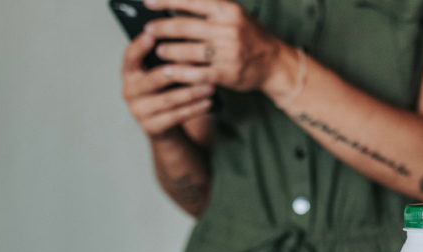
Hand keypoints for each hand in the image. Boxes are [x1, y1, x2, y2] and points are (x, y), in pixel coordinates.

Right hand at [121, 32, 214, 137]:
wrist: (164, 126)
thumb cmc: (165, 91)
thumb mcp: (164, 73)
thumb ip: (171, 59)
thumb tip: (190, 43)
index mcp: (130, 73)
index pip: (130, 57)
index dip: (139, 46)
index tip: (152, 35)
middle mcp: (129, 91)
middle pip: (153, 79)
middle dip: (178, 73)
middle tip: (197, 67)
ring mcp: (138, 111)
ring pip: (168, 100)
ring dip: (191, 93)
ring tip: (210, 87)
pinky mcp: (150, 127)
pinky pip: (175, 117)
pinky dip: (193, 109)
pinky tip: (207, 103)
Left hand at [143, 0, 288, 92]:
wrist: (275, 63)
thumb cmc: (249, 37)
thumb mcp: (233, 16)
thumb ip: (208, 10)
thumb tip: (176, 5)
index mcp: (227, 10)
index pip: (192, 0)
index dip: (167, 0)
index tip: (147, 1)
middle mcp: (228, 29)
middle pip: (185, 27)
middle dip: (162, 29)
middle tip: (148, 30)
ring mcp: (227, 52)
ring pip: (187, 51)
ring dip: (168, 51)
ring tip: (158, 50)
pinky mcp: (226, 73)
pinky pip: (195, 73)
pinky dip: (179, 73)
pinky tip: (167, 71)